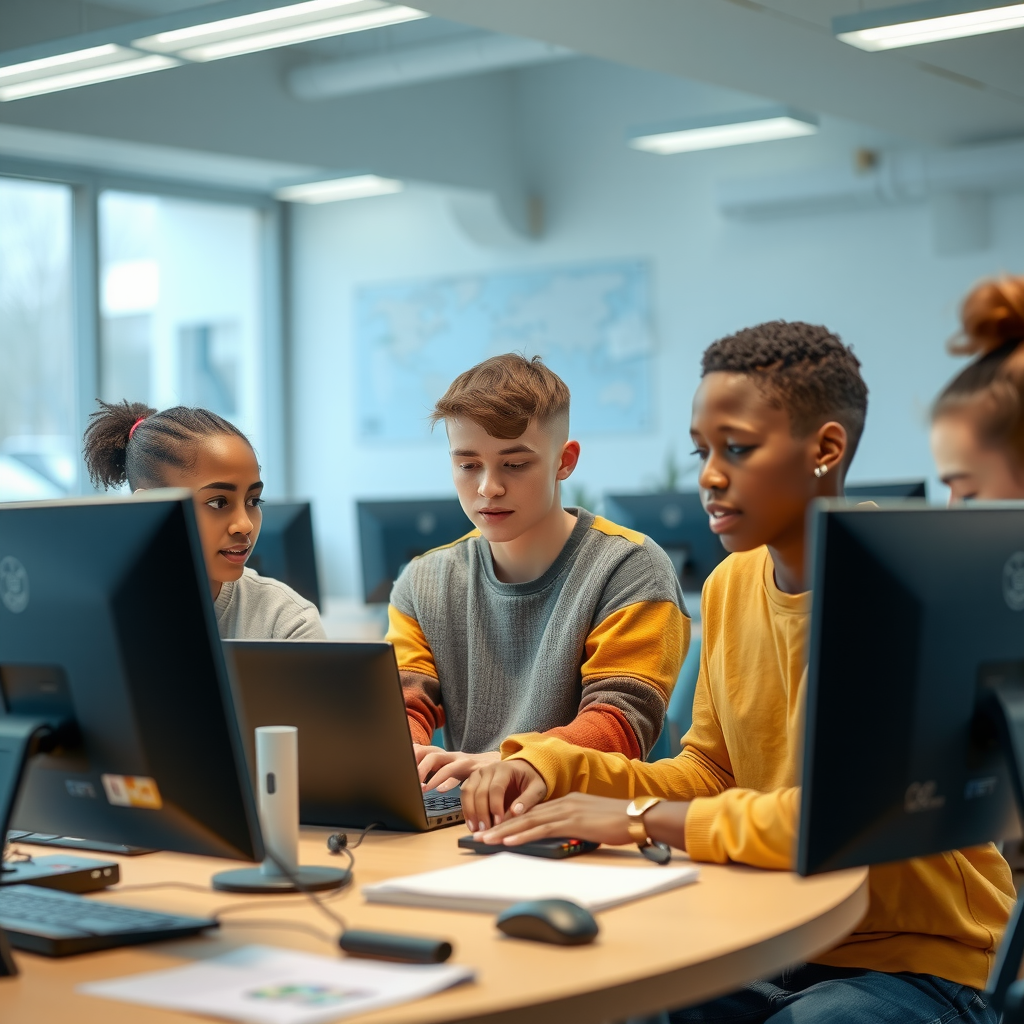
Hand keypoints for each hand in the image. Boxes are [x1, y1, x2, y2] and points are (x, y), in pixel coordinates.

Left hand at [414, 746, 499, 792]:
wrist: (502, 767)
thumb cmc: (473, 772)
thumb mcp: (453, 771)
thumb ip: (439, 772)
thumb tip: (419, 782)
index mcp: (445, 756)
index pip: (424, 750)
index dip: (412, 757)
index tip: (400, 766)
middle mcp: (452, 756)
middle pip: (430, 753)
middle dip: (418, 765)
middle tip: (409, 781)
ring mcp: (463, 760)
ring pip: (441, 759)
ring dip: (429, 773)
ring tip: (422, 788)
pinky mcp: (473, 768)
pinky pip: (458, 773)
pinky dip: (448, 781)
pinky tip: (441, 790)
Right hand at [460, 759, 547, 830]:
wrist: (523, 770)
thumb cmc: (530, 780)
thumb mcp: (537, 789)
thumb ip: (527, 800)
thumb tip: (515, 812)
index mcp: (505, 769)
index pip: (496, 788)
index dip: (495, 806)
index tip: (498, 822)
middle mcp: (488, 769)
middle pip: (479, 791)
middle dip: (481, 813)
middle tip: (486, 831)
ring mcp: (478, 774)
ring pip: (468, 792)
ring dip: (470, 812)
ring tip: (476, 830)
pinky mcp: (472, 780)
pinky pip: (464, 794)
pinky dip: (466, 810)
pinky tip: (472, 824)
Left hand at [475, 793, 634, 847]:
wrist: (637, 815)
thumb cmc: (618, 821)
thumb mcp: (591, 821)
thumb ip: (574, 824)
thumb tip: (561, 834)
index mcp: (566, 802)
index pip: (532, 812)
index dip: (511, 820)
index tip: (494, 829)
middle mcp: (562, 803)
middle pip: (524, 815)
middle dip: (500, 825)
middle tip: (480, 836)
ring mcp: (566, 811)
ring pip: (527, 821)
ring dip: (504, 831)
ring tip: (486, 840)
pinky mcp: (572, 822)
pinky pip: (541, 829)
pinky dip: (522, 835)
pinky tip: (508, 841)